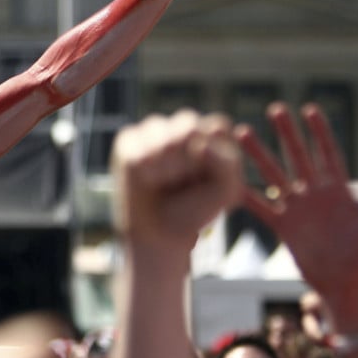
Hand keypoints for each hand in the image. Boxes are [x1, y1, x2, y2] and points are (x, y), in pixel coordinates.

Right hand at [112, 110, 241, 250]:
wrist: (159, 232)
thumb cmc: (195, 209)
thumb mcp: (227, 191)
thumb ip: (228, 163)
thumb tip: (202, 145)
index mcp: (212, 135)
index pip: (218, 126)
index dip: (215, 154)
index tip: (210, 178)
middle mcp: (184, 128)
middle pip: (189, 125)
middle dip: (189, 160)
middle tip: (185, 182)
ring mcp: (155, 131)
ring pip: (162, 133)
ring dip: (166, 165)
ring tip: (165, 182)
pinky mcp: (129, 140)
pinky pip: (137, 145)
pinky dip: (144, 167)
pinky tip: (147, 179)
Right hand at [235, 102, 357, 305]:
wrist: (345, 281)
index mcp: (338, 189)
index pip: (328, 153)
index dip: (320, 132)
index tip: (309, 110)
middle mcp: (315, 193)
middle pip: (298, 156)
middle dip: (287, 133)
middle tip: (275, 109)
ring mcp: (297, 208)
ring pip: (274, 175)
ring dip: (259, 155)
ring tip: (243, 132)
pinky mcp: (284, 225)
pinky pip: (261, 207)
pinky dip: (246, 196)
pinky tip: (230, 183)